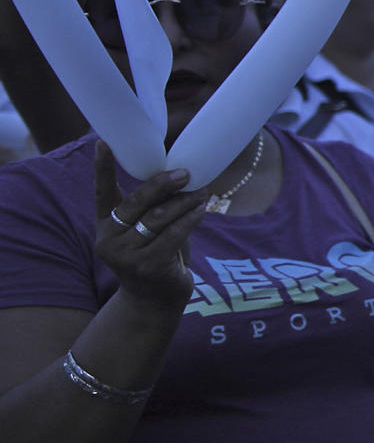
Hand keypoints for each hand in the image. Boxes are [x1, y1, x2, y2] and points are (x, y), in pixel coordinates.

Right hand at [93, 143, 205, 314]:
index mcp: (105, 225)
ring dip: (184, 202)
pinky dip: (191, 219)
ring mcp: (126, 255)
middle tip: (185, 172)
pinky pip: (174, 234)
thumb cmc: (155, 255)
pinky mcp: (147, 266)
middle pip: (136, 202)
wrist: (155, 299)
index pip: (101, 193)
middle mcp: (109, 239)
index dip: (102, 168)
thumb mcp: (146, 231)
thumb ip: (151, 209)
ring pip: (158, 218)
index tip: (103, 143)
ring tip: (203, 191)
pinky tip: (202, 209)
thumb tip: (179, 176)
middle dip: (163, 184)